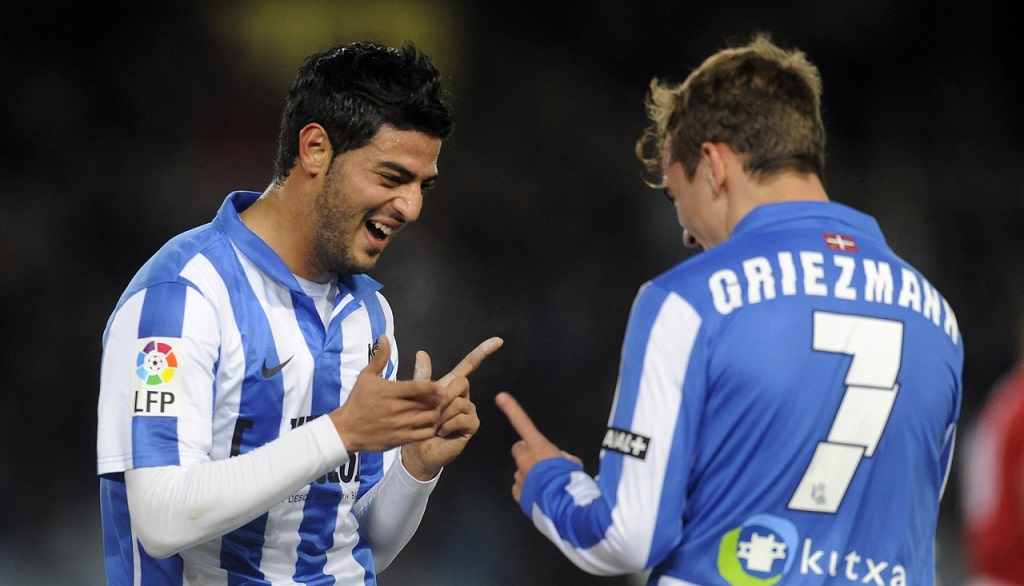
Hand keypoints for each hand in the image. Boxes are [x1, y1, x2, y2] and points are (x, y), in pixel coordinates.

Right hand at [330, 336, 445, 452]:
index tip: (441, 388)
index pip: (417, 387)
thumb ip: (379, 358)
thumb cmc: (358, 401)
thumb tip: (385, 337)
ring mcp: (399, 425)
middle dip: (436, 401)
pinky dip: (430, 429)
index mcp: (390, 392)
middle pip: (426, 403)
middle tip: (440, 399)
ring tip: (435, 410)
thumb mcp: (366, 376)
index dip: (432, 387)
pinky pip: (424, 434)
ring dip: (435, 414)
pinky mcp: (400, 439)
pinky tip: (428, 424)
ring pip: (428, 419)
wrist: (346, 429)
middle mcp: (396, 409)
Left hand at [401, 337, 503, 480]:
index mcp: (452, 386)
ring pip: (460, 402)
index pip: (470, 365)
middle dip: (443, 396)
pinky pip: (463, 417)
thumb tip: (422, 352)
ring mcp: (470, 411)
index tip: (498, 340)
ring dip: (443, 415)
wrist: (419, 449)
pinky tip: (443, 432)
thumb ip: (421, 376)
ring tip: (435, 425)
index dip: (483, 352)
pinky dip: (449, 425)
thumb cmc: (418, 422)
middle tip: (432, 411)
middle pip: (462, 382)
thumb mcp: (416, 397)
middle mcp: (464, 396)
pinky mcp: (472, 426)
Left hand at [495, 391, 580, 502]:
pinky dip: (528, 490)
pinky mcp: (518, 493)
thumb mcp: (573, 463)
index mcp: (539, 447)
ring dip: (530, 474)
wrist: (564, 507)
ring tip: (546, 484)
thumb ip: (562, 457)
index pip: (523, 424)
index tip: (500, 397)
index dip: (512, 409)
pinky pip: (521, 487)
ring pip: (521, 471)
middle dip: (527, 453)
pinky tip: (540, 495)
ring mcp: (519, 477)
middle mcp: (525, 459)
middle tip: (541, 463)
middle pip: (519, 449)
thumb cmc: (571, 479)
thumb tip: (559, 460)